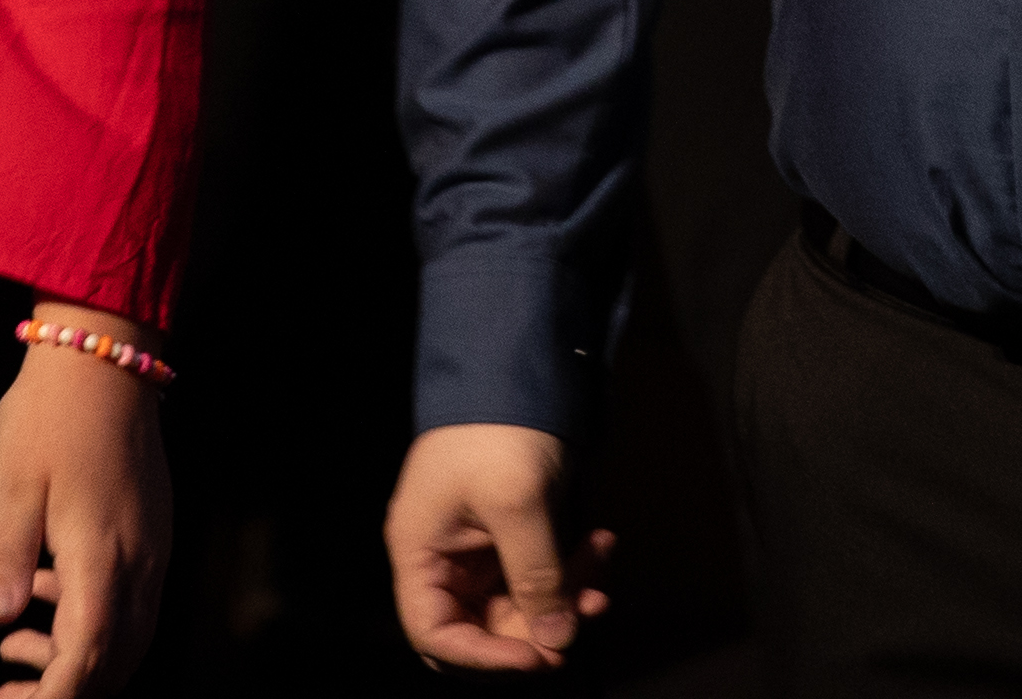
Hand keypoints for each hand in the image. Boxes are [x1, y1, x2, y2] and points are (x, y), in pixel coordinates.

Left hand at [0, 302, 173, 691]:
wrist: (104, 358)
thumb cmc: (48, 419)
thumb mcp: (11, 487)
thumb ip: (7, 559)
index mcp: (102, 557)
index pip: (87, 659)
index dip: (53, 697)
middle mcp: (140, 560)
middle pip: (118, 661)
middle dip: (67, 689)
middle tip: (6, 690)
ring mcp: (154, 545)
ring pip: (132, 636)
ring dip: (81, 658)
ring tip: (14, 644)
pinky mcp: (155, 530)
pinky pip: (137, 602)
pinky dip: (97, 623)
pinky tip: (48, 594)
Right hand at [390, 420, 612, 669]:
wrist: (521, 364)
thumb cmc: (499, 427)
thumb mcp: (518, 504)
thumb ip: (536, 577)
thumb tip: (557, 640)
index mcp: (421, 551)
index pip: (435, 633)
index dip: (483, 657)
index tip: (535, 656)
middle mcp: (443, 555)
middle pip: (483, 623)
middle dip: (537, 625)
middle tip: (583, 615)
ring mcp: (478, 544)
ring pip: (520, 599)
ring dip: (565, 592)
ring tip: (600, 565)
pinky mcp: (512, 529)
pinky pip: (539, 569)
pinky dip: (571, 566)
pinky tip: (601, 542)